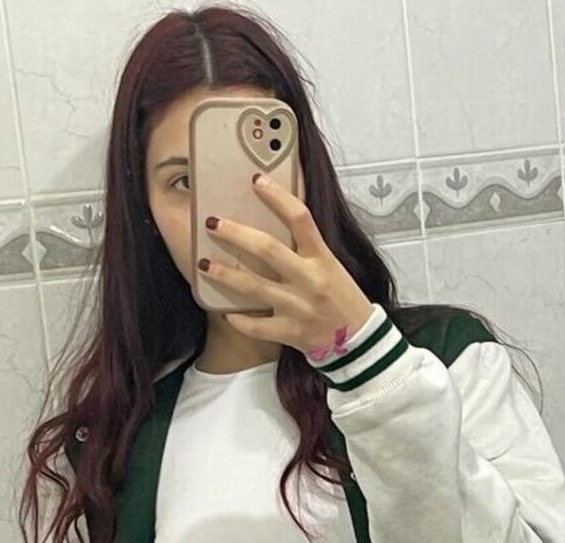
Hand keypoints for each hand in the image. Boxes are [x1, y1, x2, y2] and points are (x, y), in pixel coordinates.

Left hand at [199, 174, 372, 357]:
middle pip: (268, 250)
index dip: (277, 197)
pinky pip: (256, 326)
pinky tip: (226, 311)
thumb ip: (306, 246)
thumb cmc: (342, 297)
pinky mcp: (291, 332)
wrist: (359, 340)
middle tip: (212, 223)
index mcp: (322, 258)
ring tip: (205, 264)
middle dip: (236, 234)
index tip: (256, 180)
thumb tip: (277, 218)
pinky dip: (238, 319)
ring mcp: (298, 308)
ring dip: (225, 274)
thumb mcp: (331, 265)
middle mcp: (309, 280)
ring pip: (254, 287)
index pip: (301, 218)